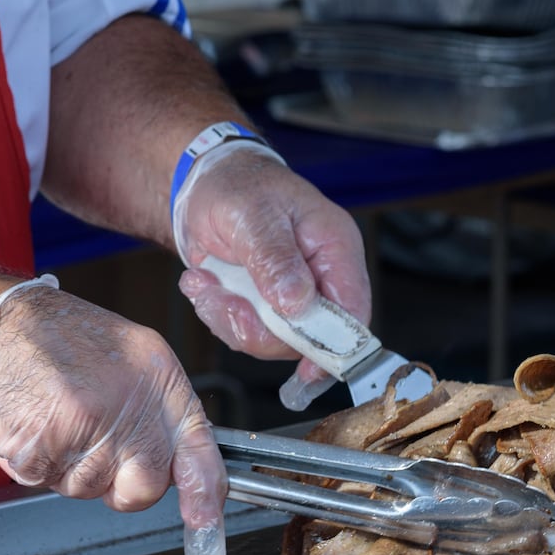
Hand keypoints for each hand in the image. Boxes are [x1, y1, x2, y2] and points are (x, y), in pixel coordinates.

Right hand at [0, 281, 228, 554]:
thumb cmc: (45, 337)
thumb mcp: (120, 355)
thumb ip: (150, 409)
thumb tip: (171, 466)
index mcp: (156, 374)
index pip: (197, 445)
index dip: (204, 493)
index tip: (206, 528)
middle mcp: (129, 399)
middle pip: (145, 485)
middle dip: (117, 487)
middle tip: (86, 451)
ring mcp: (88, 422)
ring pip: (88, 488)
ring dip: (64, 469)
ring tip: (47, 419)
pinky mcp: (45, 441)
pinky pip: (43, 481)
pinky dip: (29, 463)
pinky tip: (24, 423)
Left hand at [173, 144, 370, 387]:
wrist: (202, 189)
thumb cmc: (237, 186)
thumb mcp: (253, 215)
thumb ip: (275, 259)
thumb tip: (297, 303)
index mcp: (334, 248)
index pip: (352, 309)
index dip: (336, 345)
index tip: (309, 368)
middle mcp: (318, 278)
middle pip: (308, 336)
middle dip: (259, 328)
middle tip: (224, 301)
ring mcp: (289, 296)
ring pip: (270, 340)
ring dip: (230, 319)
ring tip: (205, 284)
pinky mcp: (262, 307)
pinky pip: (245, 333)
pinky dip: (219, 315)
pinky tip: (204, 284)